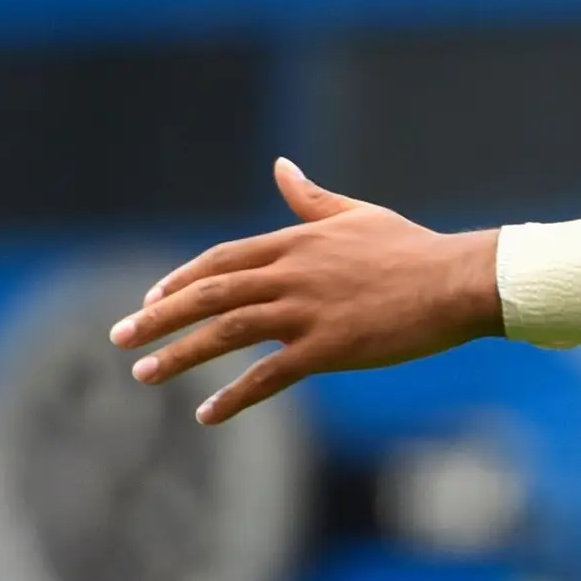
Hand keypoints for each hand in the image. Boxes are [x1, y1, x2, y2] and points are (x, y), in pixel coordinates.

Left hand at [111, 159, 503, 426]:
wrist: (459, 281)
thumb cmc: (414, 249)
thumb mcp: (358, 215)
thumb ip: (310, 198)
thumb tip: (281, 166)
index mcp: (296, 241)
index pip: (219, 260)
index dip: (179, 281)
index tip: (151, 301)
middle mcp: (291, 274)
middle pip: (207, 294)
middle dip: (157, 318)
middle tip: (121, 338)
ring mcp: (306, 312)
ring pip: (224, 333)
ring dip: (178, 355)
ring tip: (144, 374)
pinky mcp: (328, 348)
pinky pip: (267, 376)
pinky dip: (233, 397)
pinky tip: (206, 414)